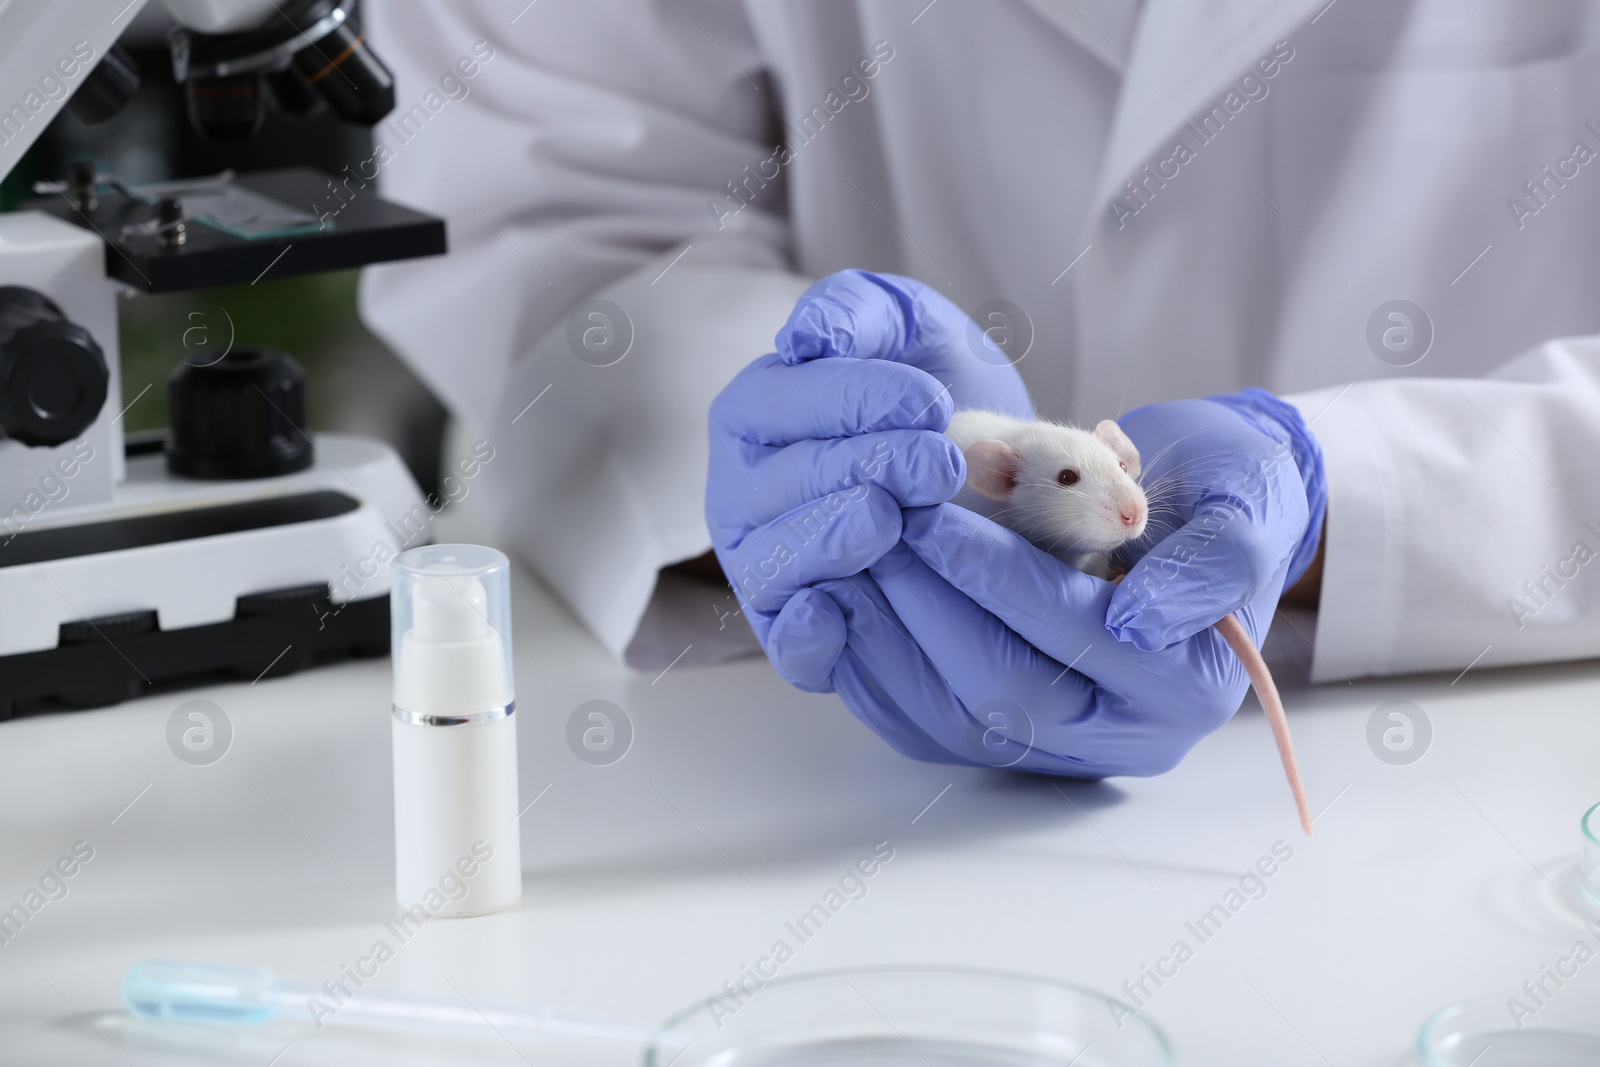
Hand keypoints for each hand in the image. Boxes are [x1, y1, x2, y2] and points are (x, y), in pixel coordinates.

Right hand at [705, 271, 1031, 688]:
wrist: (981, 475)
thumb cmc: (929, 390)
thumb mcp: (906, 326)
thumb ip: (856, 311)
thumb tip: (806, 338)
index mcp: (755, 411)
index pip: (787, 403)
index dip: (855, 400)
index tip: (932, 401)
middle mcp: (743, 492)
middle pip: (791, 481)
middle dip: (868, 468)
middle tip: (941, 463)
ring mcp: (764, 566)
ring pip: (780, 560)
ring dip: (837, 540)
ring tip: (895, 519)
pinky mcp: (795, 631)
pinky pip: (788, 644)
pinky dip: (807, 635)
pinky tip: (838, 611)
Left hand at [774, 390, 1326, 777]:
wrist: (1209, 512)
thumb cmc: (1229, 498)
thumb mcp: (1244, 508)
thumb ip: (1209, 563)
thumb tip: (1138, 623)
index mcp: (1186, 687)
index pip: (1070, 637)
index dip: (994, 577)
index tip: (928, 515)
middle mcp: (1121, 734)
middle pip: (998, 692)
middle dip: (921, 604)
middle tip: (868, 527)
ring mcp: (1058, 742)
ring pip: (945, 717)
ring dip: (880, 636)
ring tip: (838, 557)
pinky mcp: (1006, 733)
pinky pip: (920, 721)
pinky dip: (868, 666)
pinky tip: (834, 604)